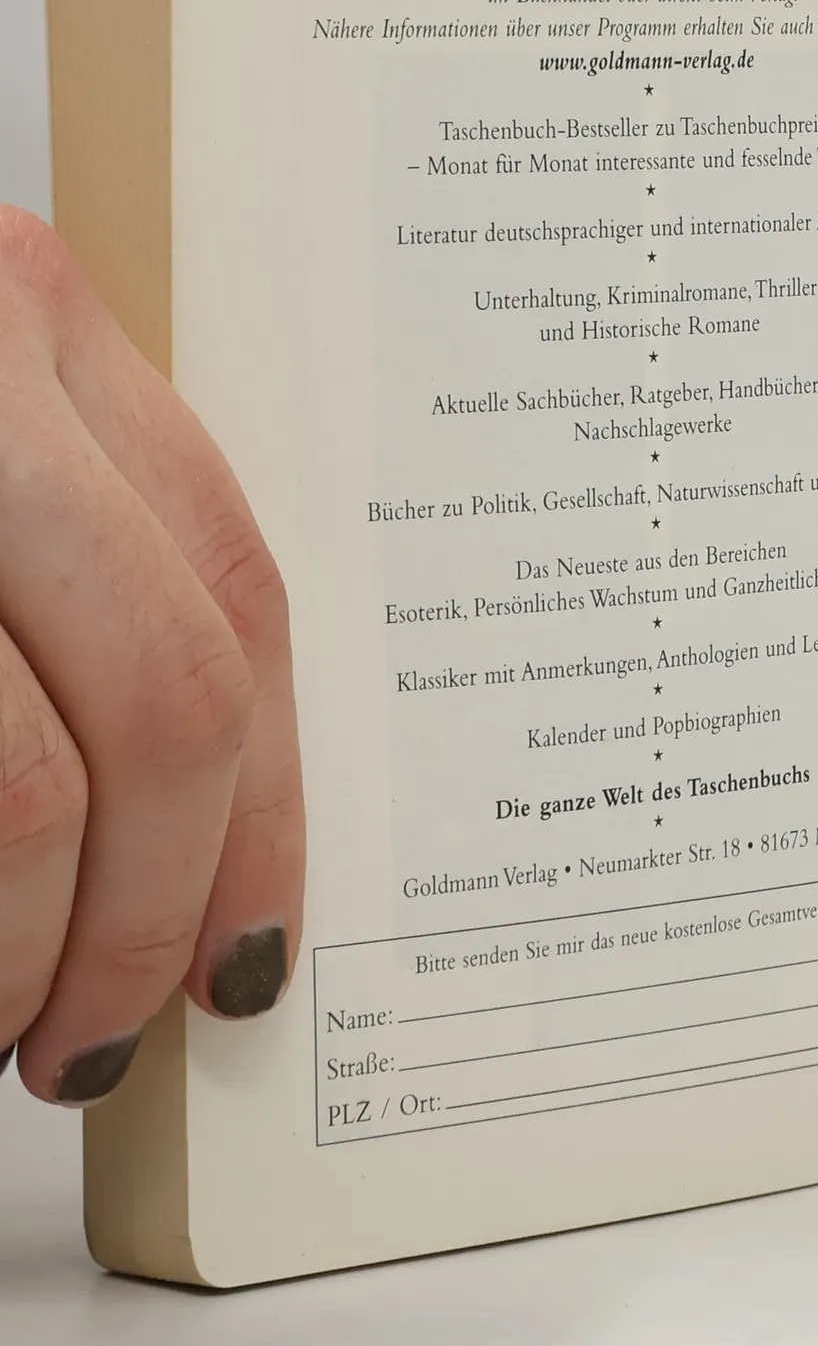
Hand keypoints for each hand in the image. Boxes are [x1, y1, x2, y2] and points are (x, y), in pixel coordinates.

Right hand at [0, 208, 303, 1104]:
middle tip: (105, 1029)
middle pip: (164, 699)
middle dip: (150, 907)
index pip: (235, 593)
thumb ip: (64, 564)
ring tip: (3, 1017)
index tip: (247, 938)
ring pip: (18, 786)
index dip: (263, 799)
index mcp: (32, 316)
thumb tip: (177, 828)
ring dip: (25, 943)